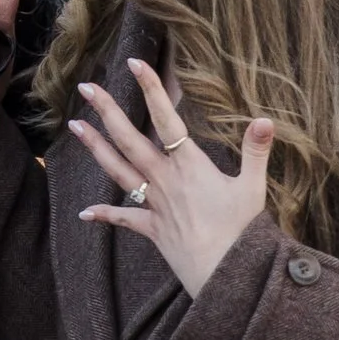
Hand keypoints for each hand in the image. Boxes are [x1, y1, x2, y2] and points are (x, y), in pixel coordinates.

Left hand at [72, 57, 274, 298]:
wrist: (225, 275)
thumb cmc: (242, 232)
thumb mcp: (254, 188)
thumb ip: (256, 151)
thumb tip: (265, 119)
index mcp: (189, 165)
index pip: (166, 119)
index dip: (151, 90)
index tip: (134, 64)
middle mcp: (165, 180)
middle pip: (130, 139)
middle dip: (107, 110)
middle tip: (86, 87)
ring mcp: (154, 204)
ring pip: (117, 170)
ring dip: (95, 147)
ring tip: (74, 126)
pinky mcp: (151, 229)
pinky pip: (124, 220)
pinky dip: (104, 215)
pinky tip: (84, 213)